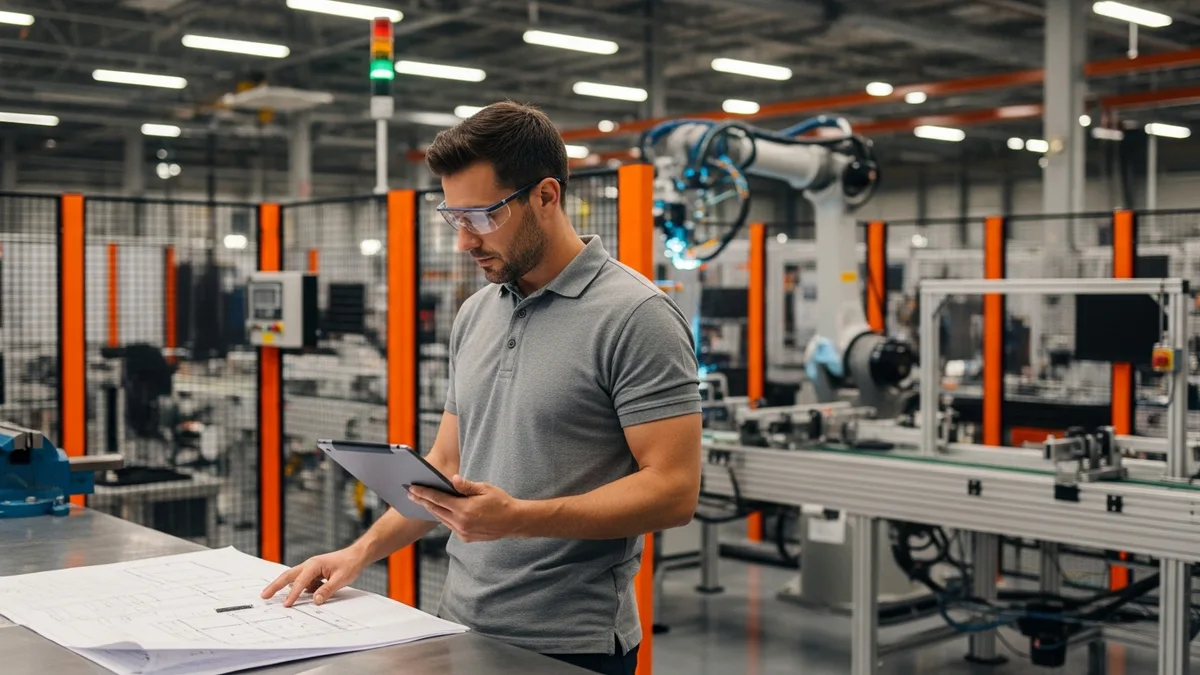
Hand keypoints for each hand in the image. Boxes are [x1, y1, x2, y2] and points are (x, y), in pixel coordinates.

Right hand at [260, 546, 366, 606]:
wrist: (357, 555)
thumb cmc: (350, 564)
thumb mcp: (341, 579)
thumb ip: (327, 590)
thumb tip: (315, 601)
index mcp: (314, 565)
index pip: (300, 582)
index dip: (293, 594)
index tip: (286, 604)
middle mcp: (310, 565)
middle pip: (288, 576)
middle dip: (275, 586)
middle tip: (264, 595)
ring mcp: (311, 569)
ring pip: (294, 579)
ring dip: (285, 587)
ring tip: (273, 596)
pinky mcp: (314, 573)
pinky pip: (304, 582)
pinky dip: (299, 588)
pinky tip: (303, 595)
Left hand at [408, 476, 527, 542]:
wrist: (514, 521)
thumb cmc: (501, 501)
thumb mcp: (485, 489)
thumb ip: (466, 486)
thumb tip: (453, 479)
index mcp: (464, 509)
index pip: (438, 499)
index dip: (423, 492)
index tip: (412, 488)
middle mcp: (461, 523)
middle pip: (435, 510)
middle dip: (422, 501)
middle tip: (410, 493)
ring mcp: (463, 532)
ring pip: (442, 519)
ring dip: (431, 509)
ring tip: (422, 501)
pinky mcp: (466, 538)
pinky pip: (450, 526)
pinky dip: (444, 517)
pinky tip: (440, 511)